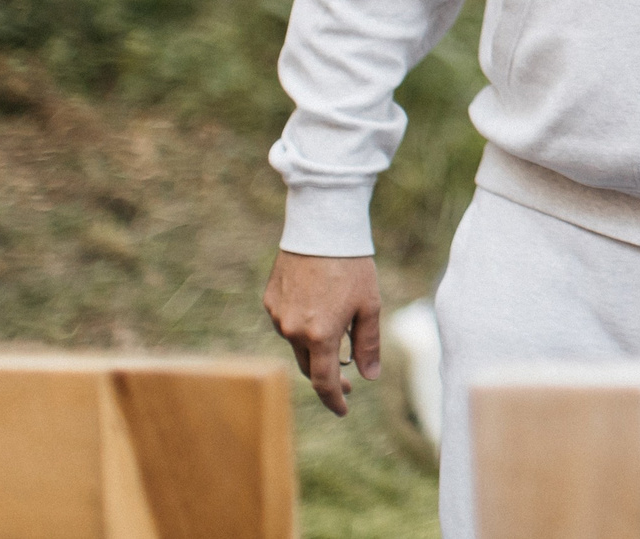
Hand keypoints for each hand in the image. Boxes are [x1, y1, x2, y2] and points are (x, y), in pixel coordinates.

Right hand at [263, 251, 381, 416]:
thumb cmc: (352, 267)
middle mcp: (293, 331)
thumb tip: (369, 376)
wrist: (322, 230)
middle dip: (327, 377)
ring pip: (297, 344)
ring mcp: (278, 316)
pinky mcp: (270, 301)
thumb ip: (368, 345)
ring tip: (338, 330)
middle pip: (308, 366)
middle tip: (348, 381)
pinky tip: (318, 309)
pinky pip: (287, 322)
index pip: (324, 382)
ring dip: (316, 346)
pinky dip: (303, 325)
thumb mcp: (369, 306)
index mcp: (320, 336)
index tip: (344, 410)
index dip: (334, 399)